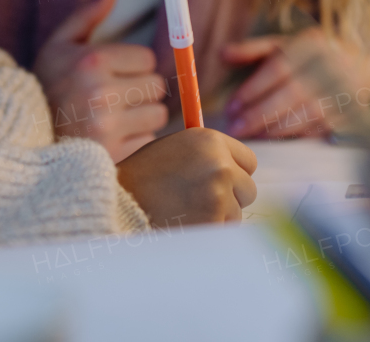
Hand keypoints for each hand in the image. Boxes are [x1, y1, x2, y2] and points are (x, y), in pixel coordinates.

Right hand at [33, 0, 167, 161]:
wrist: (20, 135)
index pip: (147, 59)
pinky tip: (111, 139)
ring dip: (142, 118)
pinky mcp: (113, 156)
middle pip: (157, 87)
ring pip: (157, 116)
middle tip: (114, 98)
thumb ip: (88, 13)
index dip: (134, 67)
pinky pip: (148, 143)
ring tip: (113, 118)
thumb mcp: (60, 45)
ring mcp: (107, 127)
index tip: (114, 75)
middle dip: (141, 91)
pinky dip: (136, 143)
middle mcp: (101, 93)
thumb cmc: (46, 85)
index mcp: (92, 61)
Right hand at [116, 127, 257, 226]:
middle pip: (248, 188)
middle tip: (202, 200)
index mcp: (209, 140)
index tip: (222, 180)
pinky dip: (210, 230)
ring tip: (186, 211)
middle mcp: (219, 164)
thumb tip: (234, 164)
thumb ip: (207, 152)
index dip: (235, 172)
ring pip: (237, 212)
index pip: (248, 161)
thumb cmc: (143, 176)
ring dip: (218, 216)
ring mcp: (219, 195)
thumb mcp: (174, 148)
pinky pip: (224, 229)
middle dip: (231, 196)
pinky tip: (186, 223)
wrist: (120, 204)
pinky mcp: (214, 221)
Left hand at [222, 27, 369, 138]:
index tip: (231, 106)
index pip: (278, 68)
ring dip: (276, 129)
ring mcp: (344, 90)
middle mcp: (331, 66)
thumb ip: (252, 50)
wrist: (364, 61)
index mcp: (311, 44)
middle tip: (236, 128)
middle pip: (292, 94)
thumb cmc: (312, 54)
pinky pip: (321, 128)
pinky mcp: (350, 112)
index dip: (253, 89)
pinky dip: (296, 136)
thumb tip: (221, 54)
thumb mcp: (284, 44)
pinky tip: (275, 139)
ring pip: (307, 114)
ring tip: (251, 135)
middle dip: (260, 114)